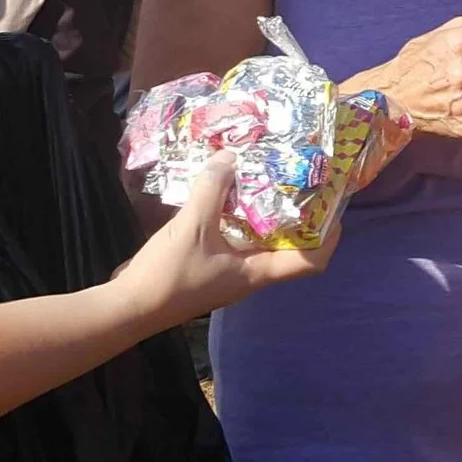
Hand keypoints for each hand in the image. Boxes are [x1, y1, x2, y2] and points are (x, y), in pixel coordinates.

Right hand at [111, 155, 339, 325]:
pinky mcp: (208, 267)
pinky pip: (233, 239)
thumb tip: (230, 155)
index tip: (333, 206)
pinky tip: (224, 194)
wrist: (128, 307)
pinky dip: (235, 218)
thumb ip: (213, 189)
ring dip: (262, 214)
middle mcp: (249, 276)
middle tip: (297, 180)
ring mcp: (228, 273)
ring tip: (263, 178)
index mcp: (257, 273)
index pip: (310, 262)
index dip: (329, 238)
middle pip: (288, 248)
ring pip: (258, 242)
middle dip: (295, 216)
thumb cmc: (170, 274)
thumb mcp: (193, 226)